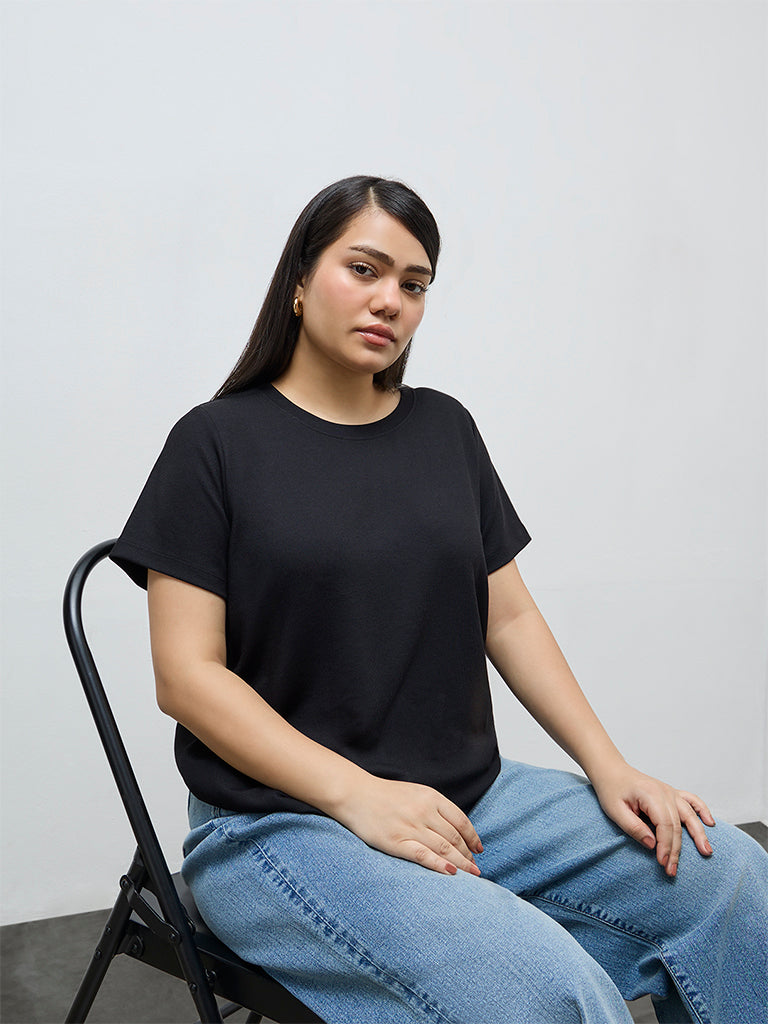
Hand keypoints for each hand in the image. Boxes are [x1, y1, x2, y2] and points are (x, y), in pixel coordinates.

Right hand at [333, 775, 483, 876]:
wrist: (355, 793)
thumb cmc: (384, 794)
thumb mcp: (414, 792)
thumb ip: (434, 806)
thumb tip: (453, 826)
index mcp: (430, 797)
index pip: (460, 820)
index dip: (472, 837)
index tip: (479, 849)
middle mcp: (424, 811)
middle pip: (454, 837)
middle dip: (468, 854)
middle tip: (475, 868)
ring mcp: (410, 827)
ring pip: (444, 848)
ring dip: (461, 863)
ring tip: (471, 875)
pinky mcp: (396, 842)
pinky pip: (423, 856)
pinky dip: (439, 865)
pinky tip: (451, 873)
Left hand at [591, 762, 714, 876]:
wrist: (612, 771)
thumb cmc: (611, 790)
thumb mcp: (615, 811)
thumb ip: (633, 827)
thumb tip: (652, 845)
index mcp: (650, 794)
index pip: (664, 825)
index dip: (665, 846)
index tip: (662, 863)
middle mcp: (664, 791)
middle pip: (677, 825)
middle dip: (676, 850)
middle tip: (672, 870)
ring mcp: (670, 791)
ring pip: (689, 815)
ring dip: (698, 834)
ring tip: (706, 852)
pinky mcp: (672, 793)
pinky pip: (692, 801)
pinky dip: (703, 811)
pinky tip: (710, 823)